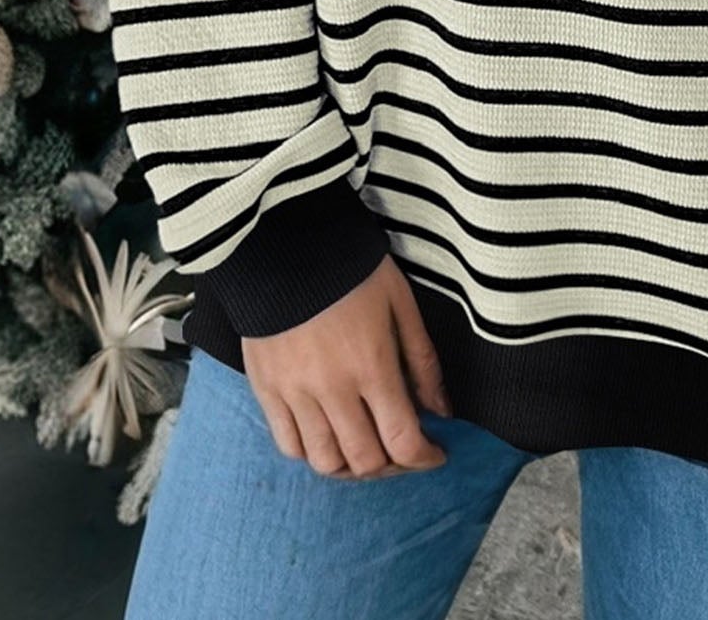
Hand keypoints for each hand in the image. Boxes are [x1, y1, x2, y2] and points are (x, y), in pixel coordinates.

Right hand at [240, 253, 453, 479]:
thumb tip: (442, 409)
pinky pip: (288, 445)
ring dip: (352, 467)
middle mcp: (332, 389)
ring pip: (325, 463)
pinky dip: (312, 453)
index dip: (425, 458)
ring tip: (366, 448)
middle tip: (403, 451)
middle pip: (365, 461)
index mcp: (372, 365)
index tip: (435, 454)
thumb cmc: (350, 267)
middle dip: (392, 466)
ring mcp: (294, 393)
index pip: (402, 440)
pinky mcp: (265, 389)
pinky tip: (328, 436)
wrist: (284, 241)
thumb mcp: (400, 302)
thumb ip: (422, 360)